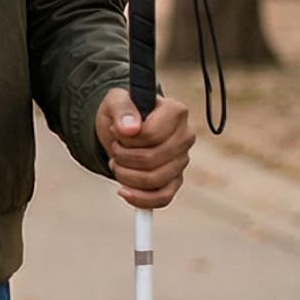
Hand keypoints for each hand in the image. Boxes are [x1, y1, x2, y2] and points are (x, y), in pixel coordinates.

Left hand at [95, 89, 195, 210]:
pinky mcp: (176, 180)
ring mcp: (182, 160)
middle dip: (122, 156)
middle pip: (151, 159)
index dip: (126, 137)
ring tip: (116, 162)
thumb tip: (129, 129)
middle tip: (114, 148)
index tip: (116, 130)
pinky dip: (140, 199)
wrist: (121, 128)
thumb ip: (122, 109)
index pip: (151, 135)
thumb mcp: (115, 101)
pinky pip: (162, 198)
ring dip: (125, 175)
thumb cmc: (122, 112)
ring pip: (154, 180)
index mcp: (176, 112)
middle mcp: (185, 136)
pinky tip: (124, 191)